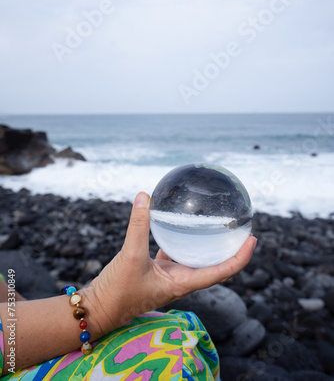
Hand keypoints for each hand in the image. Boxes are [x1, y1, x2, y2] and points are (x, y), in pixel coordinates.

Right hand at [83, 192, 256, 336]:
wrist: (98, 308)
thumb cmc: (117, 291)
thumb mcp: (129, 255)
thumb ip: (138, 225)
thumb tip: (145, 196)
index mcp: (183, 284)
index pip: (222, 272)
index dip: (240, 257)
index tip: (252, 239)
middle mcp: (182, 282)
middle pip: (216, 266)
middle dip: (231, 250)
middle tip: (241, 228)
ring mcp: (171, 277)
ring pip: (197, 260)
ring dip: (209, 246)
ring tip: (217, 225)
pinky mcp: (158, 271)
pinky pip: (177, 254)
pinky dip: (183, 241)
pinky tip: (179, 226)